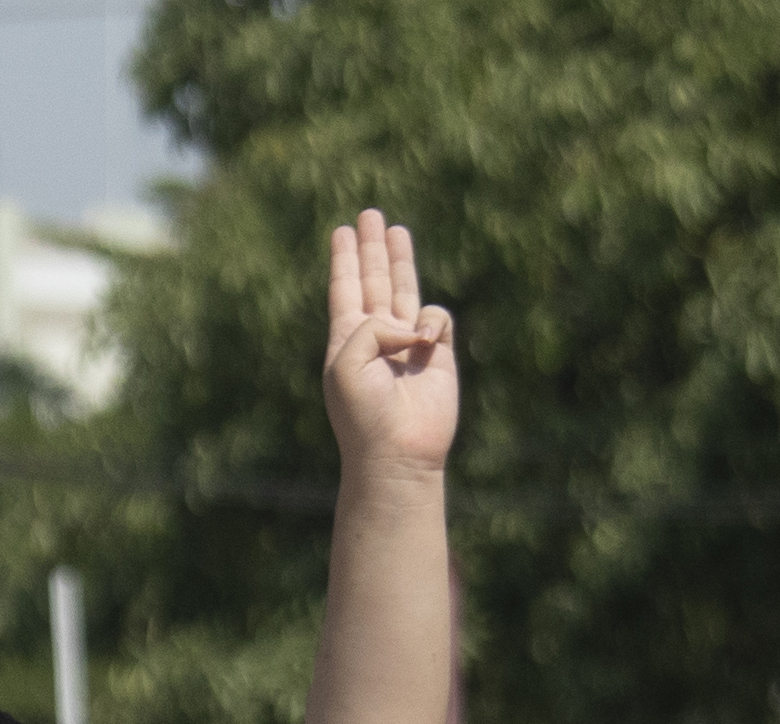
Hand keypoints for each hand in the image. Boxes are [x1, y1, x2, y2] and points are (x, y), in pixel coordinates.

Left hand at [321, 207, 457, 475]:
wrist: (397, 451)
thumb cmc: (363, 412)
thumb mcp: (346, 361)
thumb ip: (369, 325)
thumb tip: (410, 324)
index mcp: (346, 340)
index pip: (345, 289)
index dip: (345, 260)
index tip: (342, 232)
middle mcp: (376, 337)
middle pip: (373, 280)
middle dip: (371, 249)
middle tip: (368, 216)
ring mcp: (407, 344)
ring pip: (404, 290)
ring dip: (399, 260)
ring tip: (394, 229)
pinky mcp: (437, 354)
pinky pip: (435, 318)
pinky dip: (429, 323)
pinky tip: (421, 343)